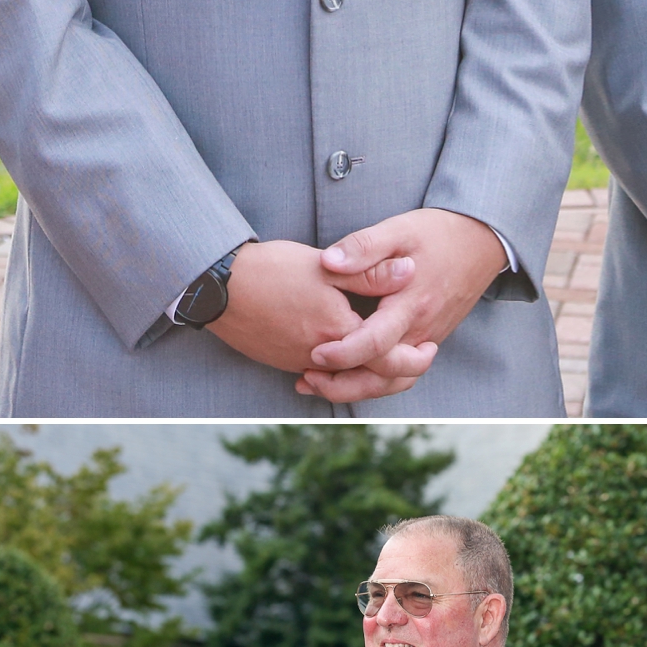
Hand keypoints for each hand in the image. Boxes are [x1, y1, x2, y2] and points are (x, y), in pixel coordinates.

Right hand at [209, 239, 432, 392]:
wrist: (217, 287)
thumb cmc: (272, 270)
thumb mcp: (327, 266)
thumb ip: (371, 273)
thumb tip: (410, 272)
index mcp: (338, 332)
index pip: (388, 359)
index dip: (414, 358)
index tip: (429, 348)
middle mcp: (320, 357)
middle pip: (370, 380)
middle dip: (397, 375)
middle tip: (417, 360)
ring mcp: (299, 363)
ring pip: (345, 381)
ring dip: (369, 375)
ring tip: (387, 361)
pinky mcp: (283, 361)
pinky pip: (321, 375)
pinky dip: (340, 372)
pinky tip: (346, 361)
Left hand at [295, 209, 507, 402]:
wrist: (481, 241)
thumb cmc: (437, 233)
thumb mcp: (399, 229)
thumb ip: (364, 246)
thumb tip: (329, 262)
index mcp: (412, 303)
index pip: (377, 342)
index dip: (344, 354)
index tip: (314, 354)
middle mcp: (421, 329)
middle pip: (384, 376)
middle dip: (343, 385)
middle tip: (306, 376)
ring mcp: (427, 338)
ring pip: (394, 382)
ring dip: (357, 390)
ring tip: (319, 383)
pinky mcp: (428, 340)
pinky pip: (402, 373)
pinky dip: (374, 381)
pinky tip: (347, 375)